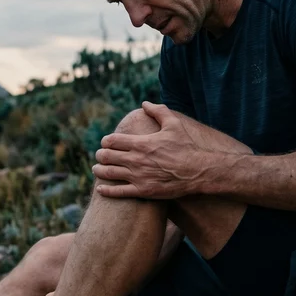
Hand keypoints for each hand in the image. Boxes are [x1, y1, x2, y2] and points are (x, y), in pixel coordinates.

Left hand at [92, 101, 238, 198]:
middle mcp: (136, 159)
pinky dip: (106, 191)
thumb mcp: (173, 124)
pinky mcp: (143, 191)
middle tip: (100, 156)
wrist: (198, 171)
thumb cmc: (186, 146)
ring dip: (99, 171)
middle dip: (100, 155)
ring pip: (109, 174)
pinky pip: (119, 192)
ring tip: (96, 170)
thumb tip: (144, 104)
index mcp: (140, 143)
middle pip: (107, 156)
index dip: (105, 141)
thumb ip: (158, 111)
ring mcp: (138, 176)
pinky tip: (100, 190)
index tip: (106, 143)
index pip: (112, 141)